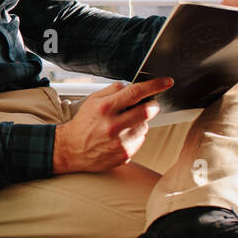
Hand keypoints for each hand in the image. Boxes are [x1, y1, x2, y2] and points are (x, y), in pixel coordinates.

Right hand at [53, 77, 173, 174]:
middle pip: (146, 111)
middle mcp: (113, 125)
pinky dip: (135, 136)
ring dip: (140, 123)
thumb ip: (111, 91)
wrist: (71, 150)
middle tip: (147, 105)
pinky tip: (121, 137)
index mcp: (104, 108)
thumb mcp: (92, 101)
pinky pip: (140, 141)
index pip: (135, 93)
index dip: (154, 85)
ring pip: (145, 127)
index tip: (166, 82)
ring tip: (124, 125)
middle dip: (152, 106)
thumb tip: (129, 85)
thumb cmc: (83, 124)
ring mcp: (119, 142)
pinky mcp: (124, 155)